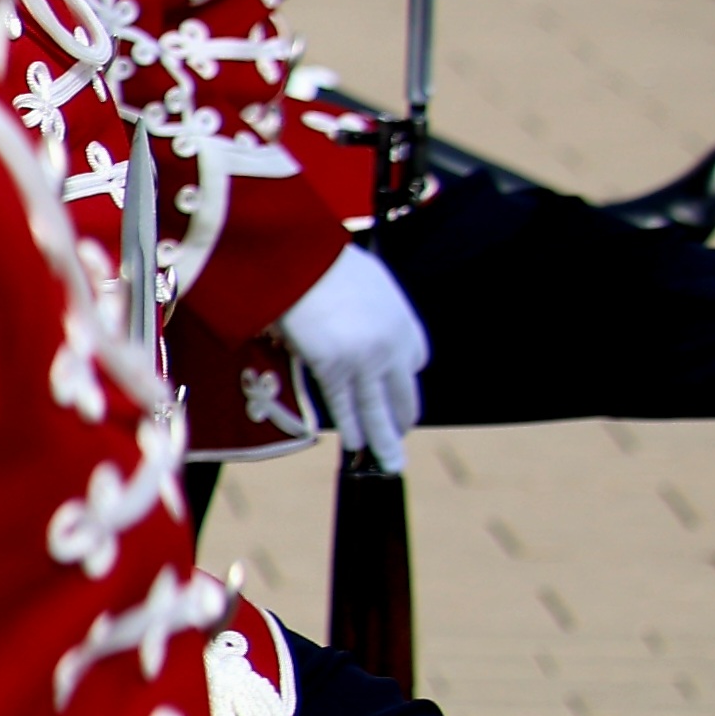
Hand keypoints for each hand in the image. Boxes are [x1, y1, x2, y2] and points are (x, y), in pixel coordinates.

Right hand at [282, 242, 431, 470]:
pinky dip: (354, 428)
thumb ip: (365, 302)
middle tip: (400, 435)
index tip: (394, 388)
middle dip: (402, 416)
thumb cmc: (318, 257)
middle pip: (404, 390)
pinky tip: (358, 447)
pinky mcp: (335, 365)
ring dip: (385, 438)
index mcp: (401, 316)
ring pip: (378, 407)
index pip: (416, 357)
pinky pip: (347, 405)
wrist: (298, 253)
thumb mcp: (361, 276)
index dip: (403, 377)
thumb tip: (348, 315)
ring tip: (390, 462)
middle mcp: (392, 341)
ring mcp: (366, 357)